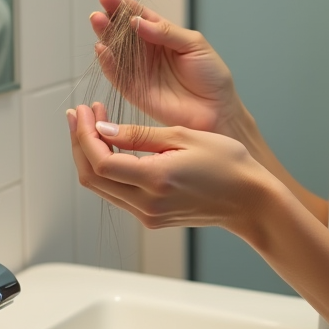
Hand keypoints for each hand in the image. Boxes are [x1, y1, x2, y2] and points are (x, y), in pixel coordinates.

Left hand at [68, 102, 272, 231]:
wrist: (249, 200)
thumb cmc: (228, 164)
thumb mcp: (184, 136)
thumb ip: (139, 135)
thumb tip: (103, 130)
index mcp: (156, 180)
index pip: (101, 162)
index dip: (84, 135)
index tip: (84, 111)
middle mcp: (147, 204)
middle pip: (92, 178)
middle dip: (79, 142)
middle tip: (79, 114)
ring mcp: (148, 215)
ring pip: (101, 187)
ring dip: (90, 155)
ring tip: (93, 124)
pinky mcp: (152, 217)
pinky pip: (117, 193)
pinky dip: (107, 168)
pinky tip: (111, 146)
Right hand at [91, 0, 240, 134]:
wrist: (217, 109)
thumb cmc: (211, 75)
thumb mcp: (194, 45)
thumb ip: (166, 32)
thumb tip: (137, 21)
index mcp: (162, 35)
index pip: (140, 16)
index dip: (125, 5)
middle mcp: (148, 51)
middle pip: (123, 30)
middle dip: (111, 16)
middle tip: (101, 2)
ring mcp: (140, 70)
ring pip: (116, 50)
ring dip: (105, 35)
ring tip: (97, 20)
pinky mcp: (135, 91)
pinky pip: (117, 75)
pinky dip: (107, 62)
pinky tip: (102, 48)